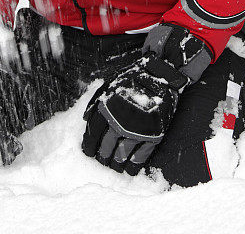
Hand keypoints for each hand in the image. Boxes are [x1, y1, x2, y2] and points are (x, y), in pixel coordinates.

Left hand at [81, 24, 211, 174]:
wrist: (159, 75)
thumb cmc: (132, 79)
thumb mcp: (109, 85)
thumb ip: (96, 103)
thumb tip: (85, 120)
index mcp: (107, 109)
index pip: (93, 133)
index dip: (89, 145)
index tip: (88, 151)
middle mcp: (120, 121)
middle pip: (106, 146)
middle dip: (102, 156)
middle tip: (101, 160)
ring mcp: (137, 130)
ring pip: (122, 154)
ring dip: (116, 163)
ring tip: (114, 166)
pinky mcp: (152, 135)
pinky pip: (140, 156)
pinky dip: (133, 165)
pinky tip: (129, 169)